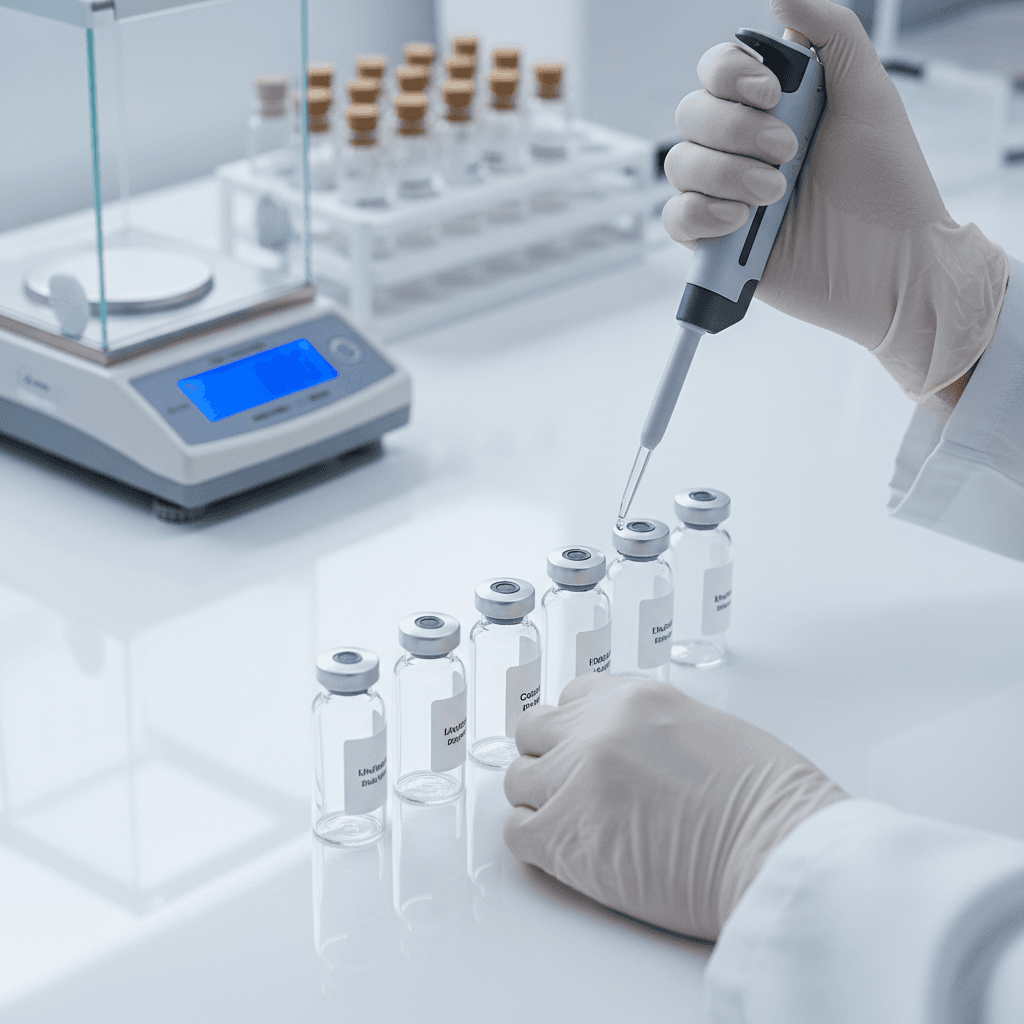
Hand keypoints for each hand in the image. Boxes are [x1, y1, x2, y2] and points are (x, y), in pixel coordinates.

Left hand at [503, 675, 846, 940]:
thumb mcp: (708, 728)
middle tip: (573, 787)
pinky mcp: (563, 836)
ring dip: (540, 798)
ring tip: (574, 823)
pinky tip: (567, 850)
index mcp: (633, 697)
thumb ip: (654, 730)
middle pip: (535, 732)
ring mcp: (574, 779)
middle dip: (549, 757)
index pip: (571, 697)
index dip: (575, 727)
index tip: (582, 747)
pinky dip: (534, 840)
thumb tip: (634, 753)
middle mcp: (595, 729)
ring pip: (519, 779)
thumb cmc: (768, 800)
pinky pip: (517, 830)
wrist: (776, 850)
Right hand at [662, 0, 1007, 399]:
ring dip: (726, 173)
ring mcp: (725, 195)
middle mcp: (741, 147)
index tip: (772, 92)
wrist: (893, 263)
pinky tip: (740, 220)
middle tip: (788, 151)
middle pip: (690, 114)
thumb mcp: (869, 93)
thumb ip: (830, 34)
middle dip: (736, 130)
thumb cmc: (887, 184)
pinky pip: (676, 218)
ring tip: (776, 194)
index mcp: (772, 107)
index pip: (716, 71)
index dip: (729, 74)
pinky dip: (701, 213)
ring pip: (680, 164)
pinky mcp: (716, 244)